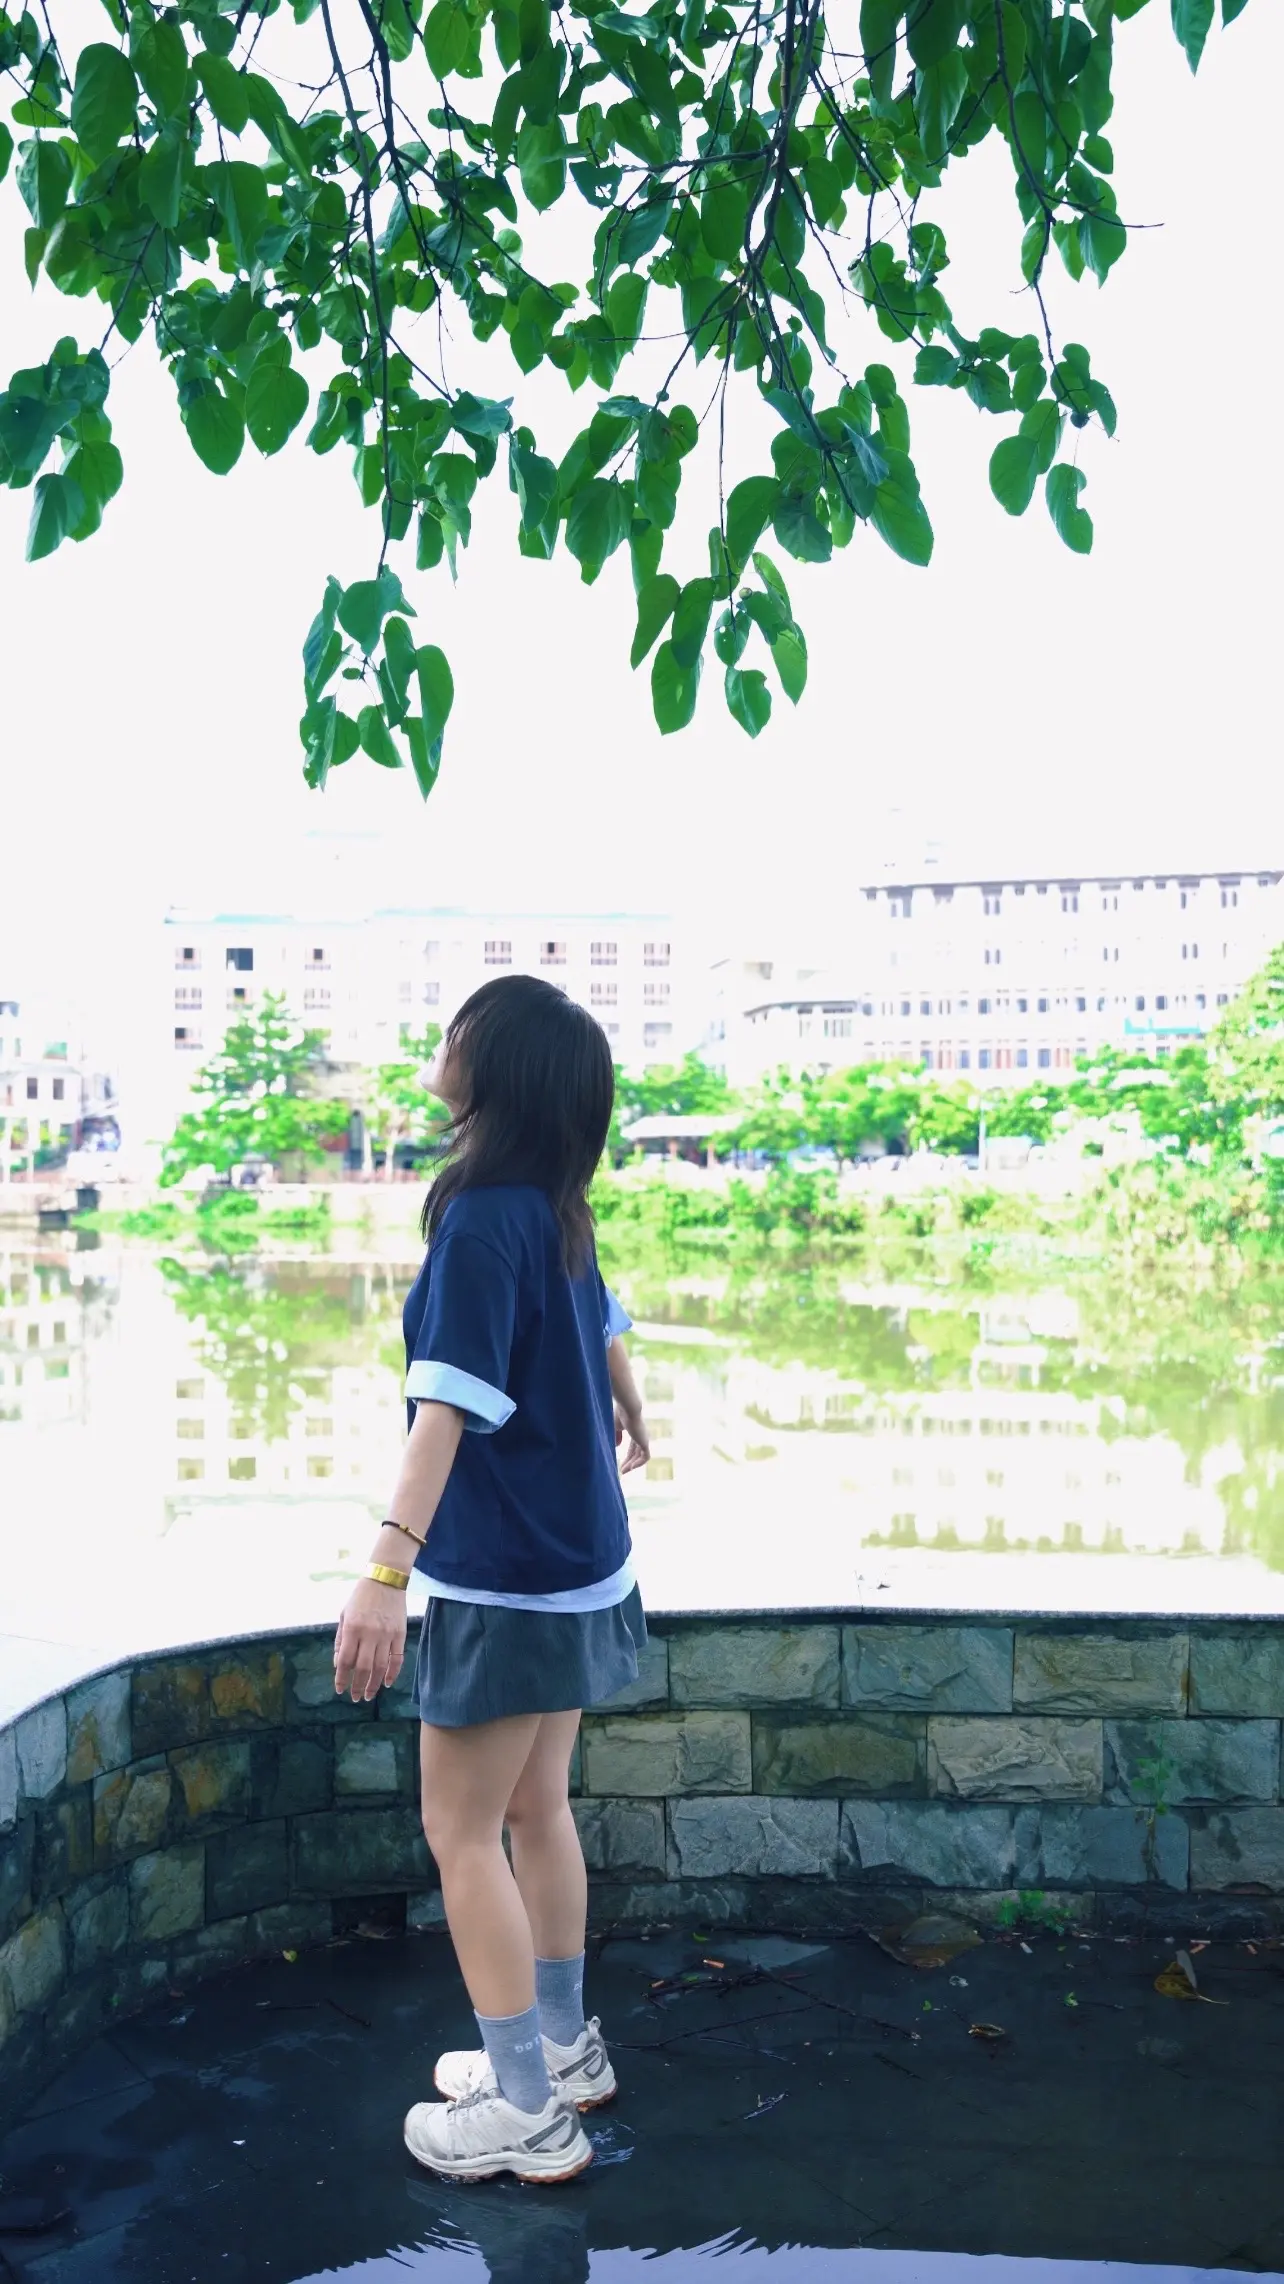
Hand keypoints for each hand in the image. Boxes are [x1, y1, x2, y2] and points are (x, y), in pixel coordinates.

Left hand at [334, 1578, 406, 1701]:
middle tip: (355, 1697)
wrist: (385, 1580)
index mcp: (352, 1628)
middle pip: (363, 1668)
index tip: (340, 1689)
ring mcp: (386, 1635)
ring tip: (369, 1695)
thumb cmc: (360, 1598)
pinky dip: (392, 1674)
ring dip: (373, 1684)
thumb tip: (339, 1664)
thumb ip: (341, 1640)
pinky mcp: (400, 1635)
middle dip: (358, 1686)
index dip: (341, 1677)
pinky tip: (386, 1683)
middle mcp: (369, 1633)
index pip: (345, 1660)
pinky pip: (397, 1659)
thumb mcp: (344, 1615)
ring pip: (380, 1667)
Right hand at [614, 1402, 649, 1474]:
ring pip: (640, 1456)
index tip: (620, 1464)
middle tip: (621, 1471)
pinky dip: (639, 1463)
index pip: (633, 1447)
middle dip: (629, 1462)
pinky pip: (645, 1456)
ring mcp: (644, 1438)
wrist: (628, 1408)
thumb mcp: (615, 1426)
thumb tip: (616, 1446)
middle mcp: (641, 1436)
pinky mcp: (645, 1441)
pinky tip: (631, 1468)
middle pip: (636, 1453)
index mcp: (635, 1431)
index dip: (627, 1456)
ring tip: (624, 1471)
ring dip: (632, 1465)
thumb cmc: (620, 1414)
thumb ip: (616, 1436)